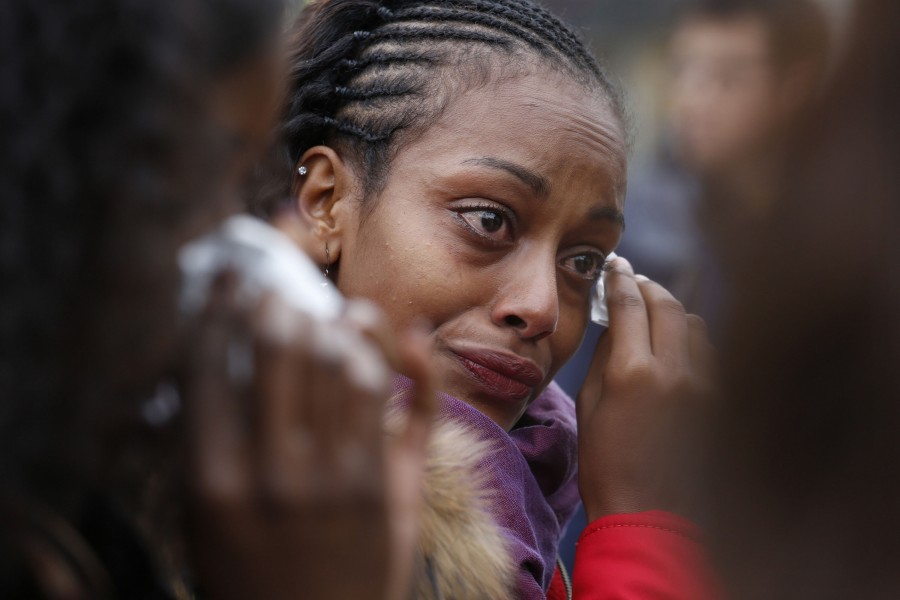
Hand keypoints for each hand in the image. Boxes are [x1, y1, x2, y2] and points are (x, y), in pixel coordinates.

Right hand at [181, 275, 433, 599]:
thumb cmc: (247, 572)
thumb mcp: (201, 517)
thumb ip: (206, 441)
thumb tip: (221, 355)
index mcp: (213, 480)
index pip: (213, 365)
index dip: (221, 308)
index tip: (230, 279)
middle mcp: (278, 473)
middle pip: (285, 350)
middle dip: (281, 303)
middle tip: (280, 291)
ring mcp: (341, 479)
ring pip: (348, 363)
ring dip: (339, 323)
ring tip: (330, 313)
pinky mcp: (390, 488)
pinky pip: (400, 400)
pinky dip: (403, 356)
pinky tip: (392, 331)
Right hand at [577, 258, 713, 520]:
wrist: (649, 508)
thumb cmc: (606, 461)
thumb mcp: (590, 404)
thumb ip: (606, 356)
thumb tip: (616, 323)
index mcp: (633, 373)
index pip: (628, 304)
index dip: (619, 280)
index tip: (614, 266)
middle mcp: (675, 371)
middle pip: (667, 303)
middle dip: (647, 286)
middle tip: (633, 281)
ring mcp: (703, 384)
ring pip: (694, 323)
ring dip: (672, 310)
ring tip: (653, 313)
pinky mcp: (718, 399)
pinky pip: (708, 350)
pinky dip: (690, 337)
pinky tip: (674, 346)